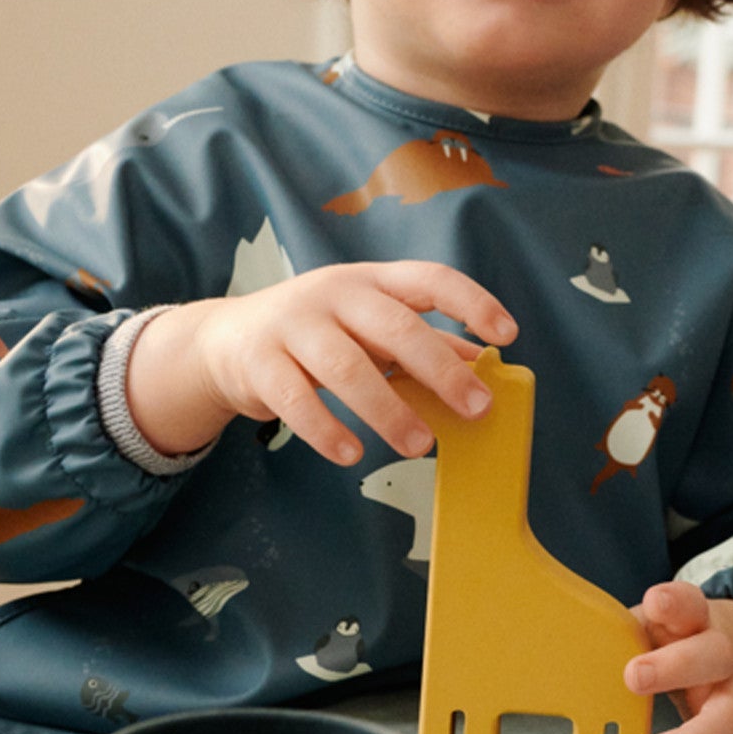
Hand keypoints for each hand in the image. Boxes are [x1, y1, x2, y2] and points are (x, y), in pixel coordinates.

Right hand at [125, 261, 516, 464]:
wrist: (225, 340)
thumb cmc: (320, 332)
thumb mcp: (371, 325)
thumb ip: (423, 340)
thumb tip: (483, 363)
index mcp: (373, 280)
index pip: (430, 278)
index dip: (471, 302)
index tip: (507, 334)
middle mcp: (334, 294)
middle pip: (394, 326)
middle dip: (440, 369)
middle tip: (477, 407)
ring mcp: (292, 325)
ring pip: (346, 367)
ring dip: (388, 410)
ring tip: (421, 445)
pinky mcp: (257, 362)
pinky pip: (295, 399)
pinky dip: (326, 430)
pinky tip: (352, 455)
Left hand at [625, 582, 732, 733]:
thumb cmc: (686, 639)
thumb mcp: (663, 624)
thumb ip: (626, 632)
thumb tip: (569, 646)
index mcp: (700, 622)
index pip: (692, 604)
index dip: (675, 602)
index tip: (655, 601)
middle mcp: (728, 657)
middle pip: (715, 656)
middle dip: (676, 667)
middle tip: (633, 677)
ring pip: (729, 720)